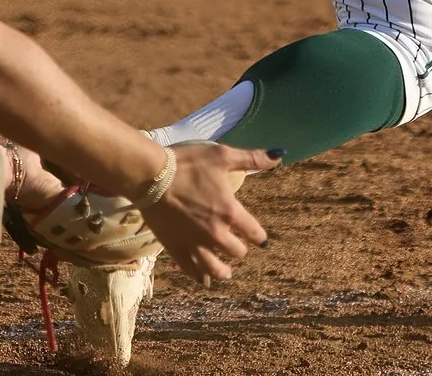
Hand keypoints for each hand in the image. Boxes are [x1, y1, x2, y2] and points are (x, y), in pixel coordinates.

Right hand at [138, 143, 277, 281]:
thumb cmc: (188, 164)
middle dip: (239, 249)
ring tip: (226, 273)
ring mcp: (195, 244)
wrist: (151, 177)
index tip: (260, 239)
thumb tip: (279, 154)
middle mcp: (216, 234)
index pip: (254, 233)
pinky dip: (198, 275)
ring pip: (215, 269)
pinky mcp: (175, 249)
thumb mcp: (222, 156)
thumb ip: (252, 158)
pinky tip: (201, 278)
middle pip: (236, 252)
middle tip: (236, 247)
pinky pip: (191, 270)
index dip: (259, 236)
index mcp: (230, 212)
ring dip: (222, 271)